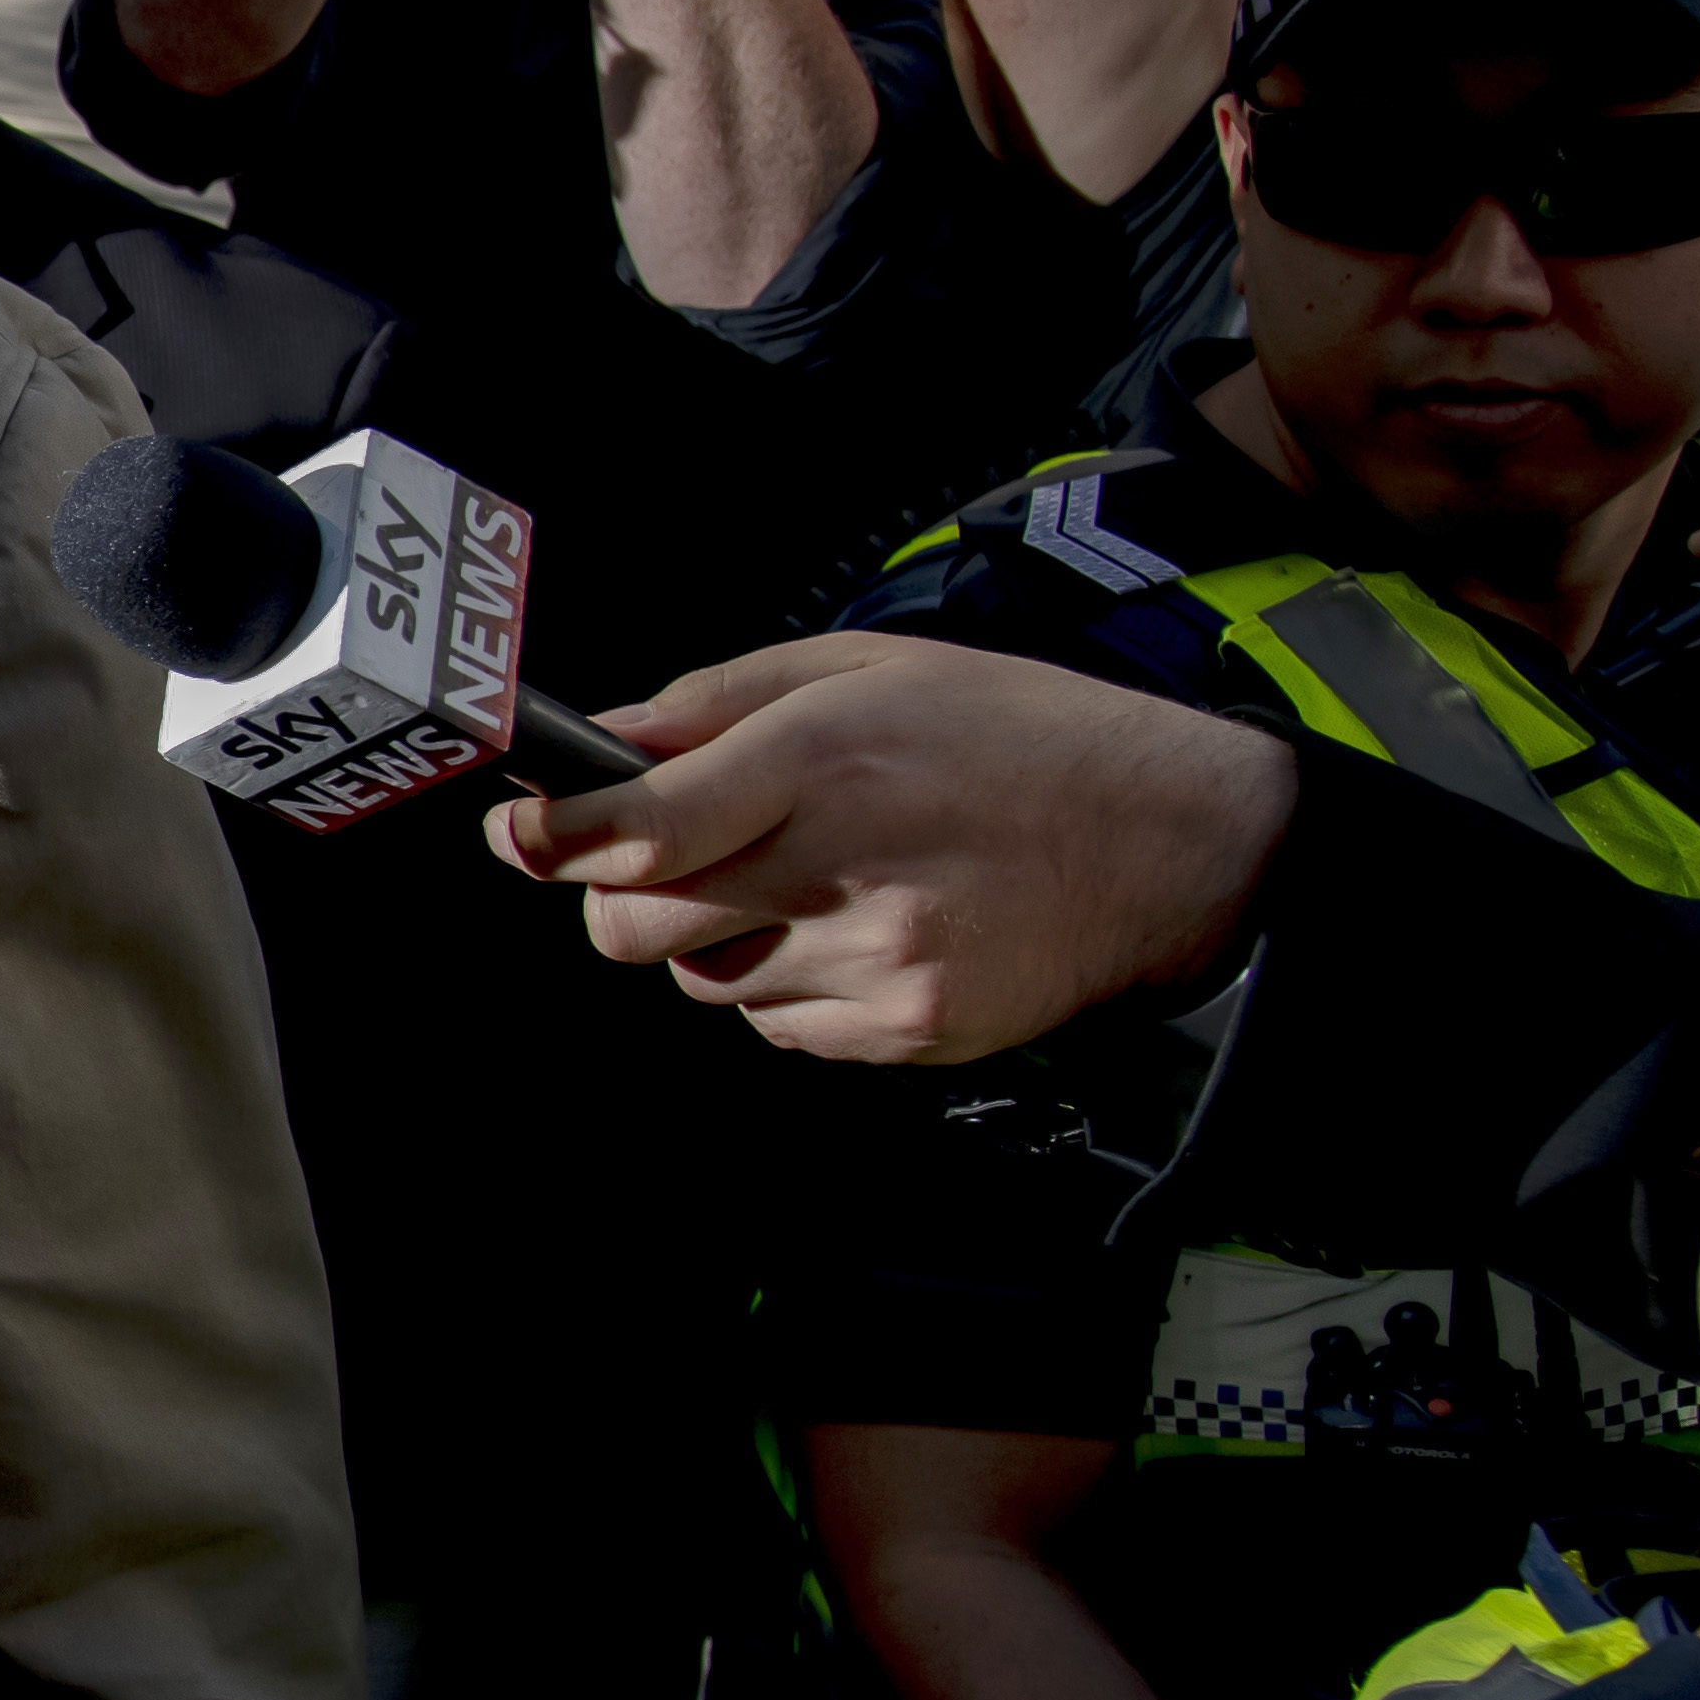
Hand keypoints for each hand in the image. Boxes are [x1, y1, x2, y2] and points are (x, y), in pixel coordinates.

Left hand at [483, 631, 1301, 1062]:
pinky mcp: (908, 1031)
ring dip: (721, 940)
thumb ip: (716, 704)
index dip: (552, 840)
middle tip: (674, 861)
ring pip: (705, 982)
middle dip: (622, 897)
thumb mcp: (868, 668)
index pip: (635, 827)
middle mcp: (842, 867)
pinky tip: (865, 929)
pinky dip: (793, 988)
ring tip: (813, 882)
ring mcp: (878, 963)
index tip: (519, 834)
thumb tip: (602, 743)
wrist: (1179, 842)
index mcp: (822, 760)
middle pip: (635, 927)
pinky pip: (781, 1028)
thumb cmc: (1020, 736)